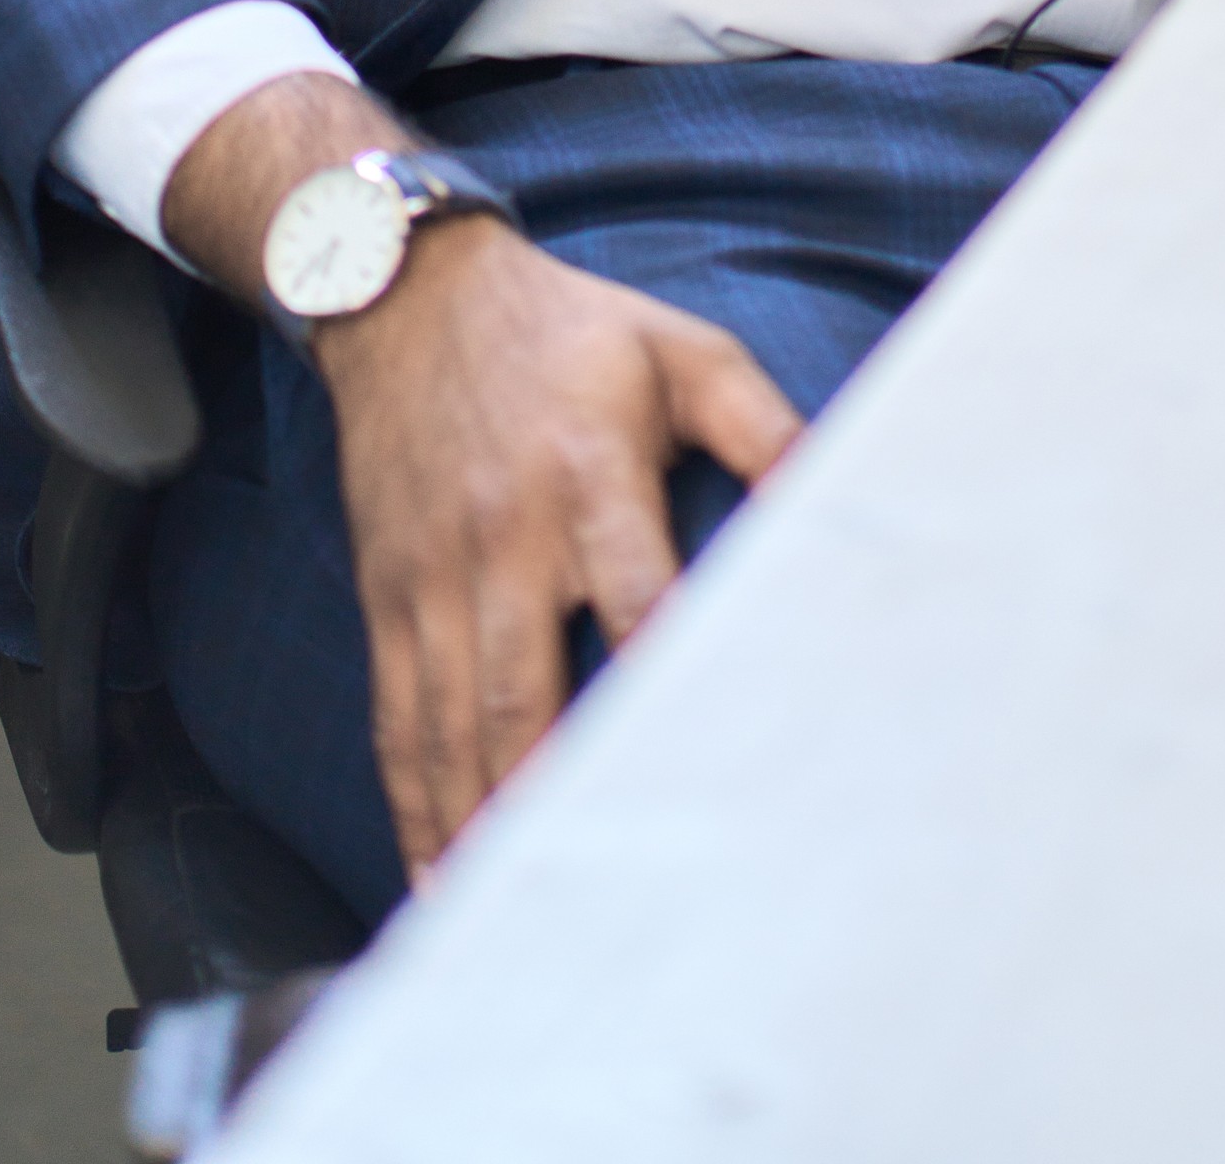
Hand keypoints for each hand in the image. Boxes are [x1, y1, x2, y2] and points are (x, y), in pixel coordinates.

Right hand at [315, 214, 800, 879]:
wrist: (408, 298)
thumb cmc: (570, 332)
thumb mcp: (682, 353)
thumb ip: (764, 427)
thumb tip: (835, 498)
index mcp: (590, 474)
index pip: (635, 590)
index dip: (664, 671)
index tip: (698, 762)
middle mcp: (506, 538)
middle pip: (521, 689)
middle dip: (547, 799)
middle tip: (585, 898)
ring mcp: (435, 578)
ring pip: (450, 726)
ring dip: (475, 829)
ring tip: (503, 926)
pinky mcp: (389, 600)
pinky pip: (397, 719)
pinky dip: (414, 804)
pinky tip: (435, 872)